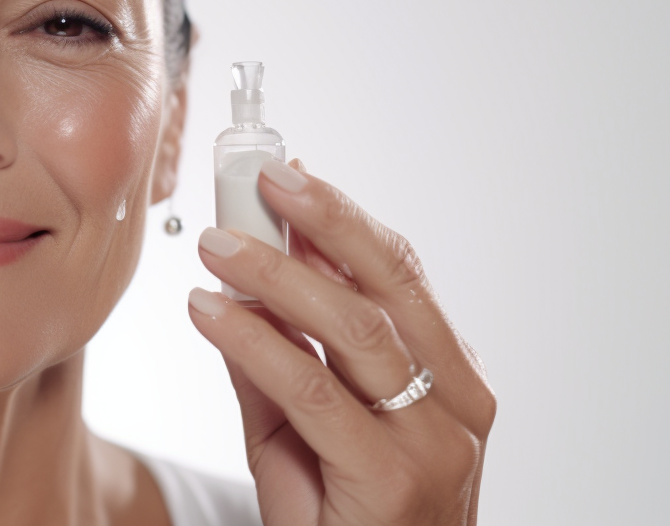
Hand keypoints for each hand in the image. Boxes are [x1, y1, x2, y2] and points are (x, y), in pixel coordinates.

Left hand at [187, 159, 494, 524]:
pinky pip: (314, 389)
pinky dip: (256, 339)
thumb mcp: (305, 432)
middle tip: (260, 178)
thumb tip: (234, 283)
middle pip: (390, 283)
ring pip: (355, 328)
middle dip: (322, 220)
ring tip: (218, 244)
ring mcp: (434, 442)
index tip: (287, 177)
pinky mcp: (390, 481)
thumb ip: (277, 359)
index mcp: (453, 378)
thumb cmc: (342, 524)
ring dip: (276, 273)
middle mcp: (458, 402)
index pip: (401, 276)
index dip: (342, 219)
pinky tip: (211, 311)